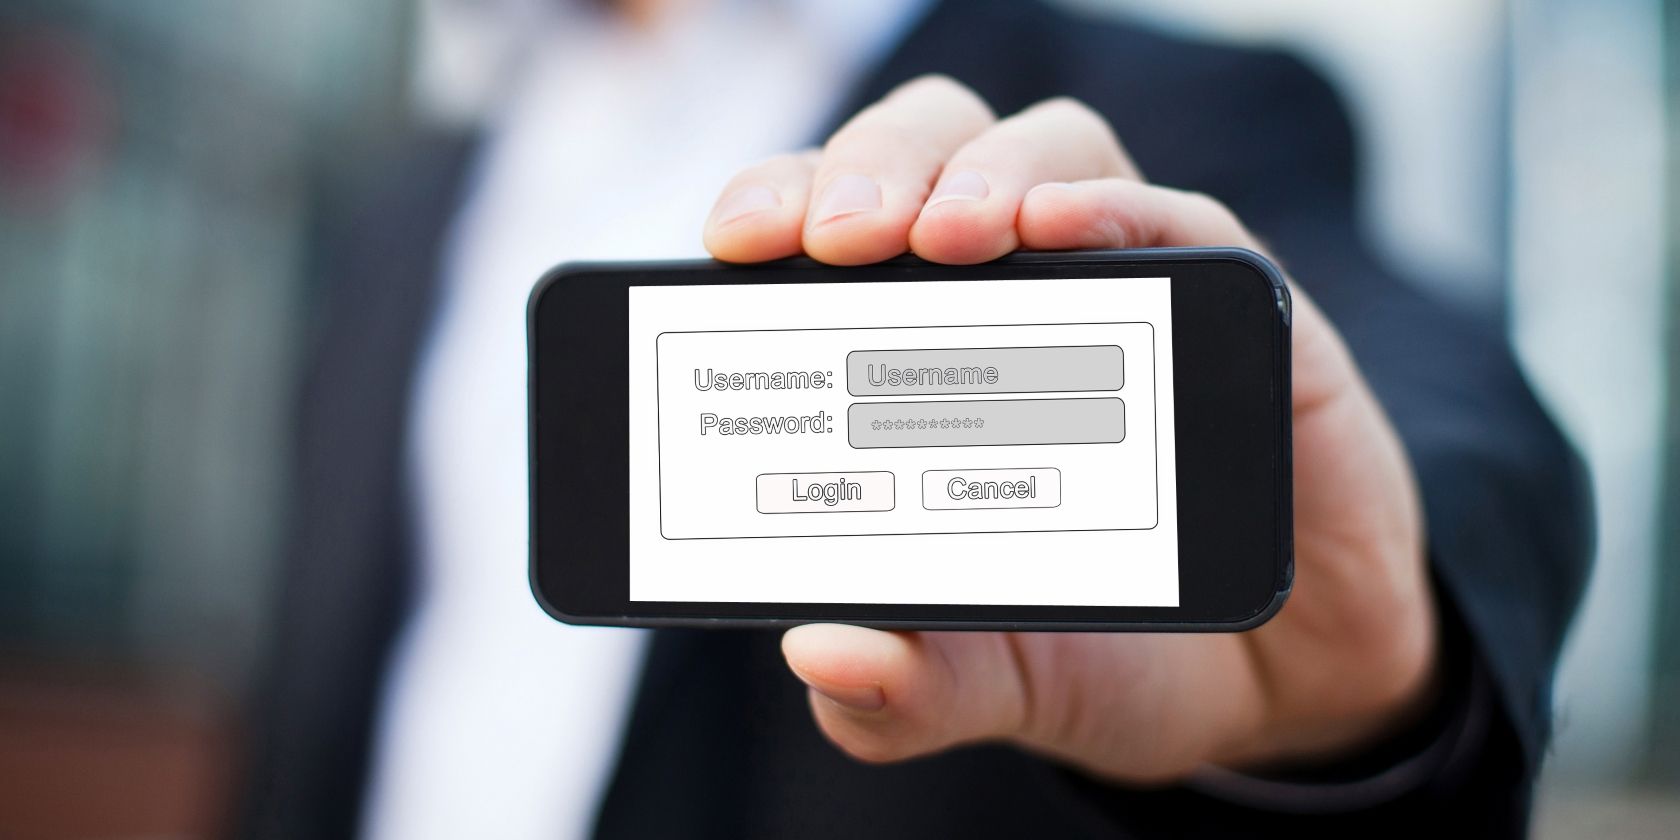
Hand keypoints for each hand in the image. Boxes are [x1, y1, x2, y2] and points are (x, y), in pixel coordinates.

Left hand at [701, 76, 1438, 780]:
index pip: (833, 226)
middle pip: (929, 152)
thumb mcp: (983, 683)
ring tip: (941, 238)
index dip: (778, 202)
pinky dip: (1115, 206)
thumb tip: (816, 652)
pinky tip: (1058, 227)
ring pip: (1048, 151)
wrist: (1271, 692)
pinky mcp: (1239, 315)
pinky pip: (1183, 221)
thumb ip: (897, 688)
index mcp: (920, 355)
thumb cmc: (1101, 651)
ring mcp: (1129, 294)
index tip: (735, 245)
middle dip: (869, 168)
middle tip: (835, 242)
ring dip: (983, 173)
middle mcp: (1017, 297)